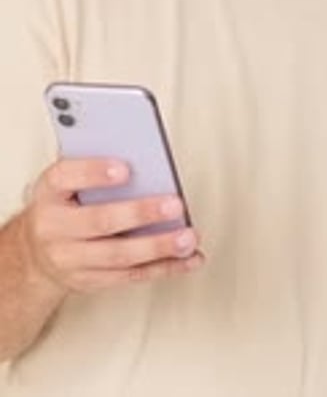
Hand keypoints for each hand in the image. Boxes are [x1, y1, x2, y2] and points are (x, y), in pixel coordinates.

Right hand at [21, 157, 202, 293]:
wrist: (34, 252)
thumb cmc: (61, 203)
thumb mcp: (66, 177)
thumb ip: (93, 162)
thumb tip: (138, 148)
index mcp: (49, 191)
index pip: (67, 176)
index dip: (95, 172)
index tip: (125, 168)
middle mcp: (54, 227)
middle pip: (99, 222)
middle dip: (140, 214)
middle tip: (174, 205)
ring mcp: (71, 259)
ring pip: (118, 255)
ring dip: (158, 247)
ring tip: (187, 237)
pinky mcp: (90, 281)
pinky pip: (130, 276)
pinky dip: (163, 267)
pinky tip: (188, 258)